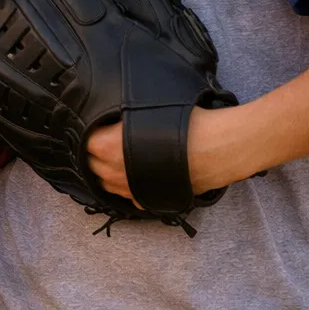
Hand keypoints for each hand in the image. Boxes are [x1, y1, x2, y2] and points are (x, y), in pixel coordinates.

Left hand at [85, 107, 245, 204]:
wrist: (220, 147)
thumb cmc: (186, 123)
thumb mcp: (148, 109)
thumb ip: (125, 117)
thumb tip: (114, 117)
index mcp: (109, 146)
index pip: (87, 142)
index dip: (94, 134)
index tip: (102, 128)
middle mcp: (116, 171)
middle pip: (94, 165)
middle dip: (98, 154)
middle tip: (111, 141)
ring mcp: (133, 189)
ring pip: (108, 184)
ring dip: (110, 173)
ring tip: (122, 158)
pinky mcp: (151, 200)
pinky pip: (130, 197)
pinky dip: (129, 188)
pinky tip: (137, 176)